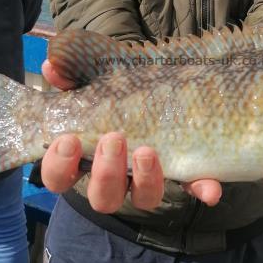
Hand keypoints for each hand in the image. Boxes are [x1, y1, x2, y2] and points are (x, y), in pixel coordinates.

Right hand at [40, 59, 221, 210]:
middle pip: (103, 198)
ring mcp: (149, 179)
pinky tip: (209, 189)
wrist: (158, 83)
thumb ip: (71, 72)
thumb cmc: (113, 87)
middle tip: (113, 139)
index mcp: (84, 158)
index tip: (67, 141)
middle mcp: (115, 178)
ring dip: (144, 179)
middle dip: (106, 173)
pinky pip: (194, 188)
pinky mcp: (185, 173)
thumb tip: (53, 64)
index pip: (59, 177)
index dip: (58, 166)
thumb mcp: (92, 76)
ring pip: (145, 198)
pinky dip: (202, 189)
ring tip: (147, 151)